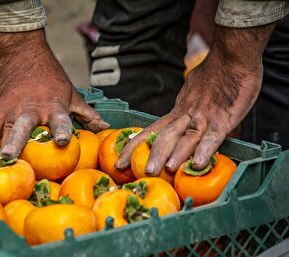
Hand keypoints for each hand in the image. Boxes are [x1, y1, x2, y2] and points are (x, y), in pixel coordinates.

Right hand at [0, 29, 108, 159]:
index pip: (60, 120)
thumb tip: (105, 128)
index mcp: (54, 107)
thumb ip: (86, 113)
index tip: (62, 141)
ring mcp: (13, 110)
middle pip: (25, 127)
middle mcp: (32, 110)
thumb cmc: (50, 76)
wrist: (22, 53)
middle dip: (19, 141)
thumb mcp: (71, 93)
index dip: (61, 130)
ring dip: (0, 145)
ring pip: (6, 130)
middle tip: (11, 155)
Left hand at [115, 24, 275, 174]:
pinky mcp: (223, 118)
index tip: (121, 160)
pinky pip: (213, 136)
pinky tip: (198, 164)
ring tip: (162, 169)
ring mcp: (204, 116)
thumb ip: (184, 105)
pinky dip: (205, 149)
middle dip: (150, 154)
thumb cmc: (214, 73)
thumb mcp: (191, 90)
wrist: (232, 55)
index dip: (135, 146)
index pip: (152, 130)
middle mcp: (186, 115)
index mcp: (178, 110)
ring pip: (186, 137)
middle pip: (164, 136)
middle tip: (136, 171)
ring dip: (174, 154)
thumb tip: (179, 114)